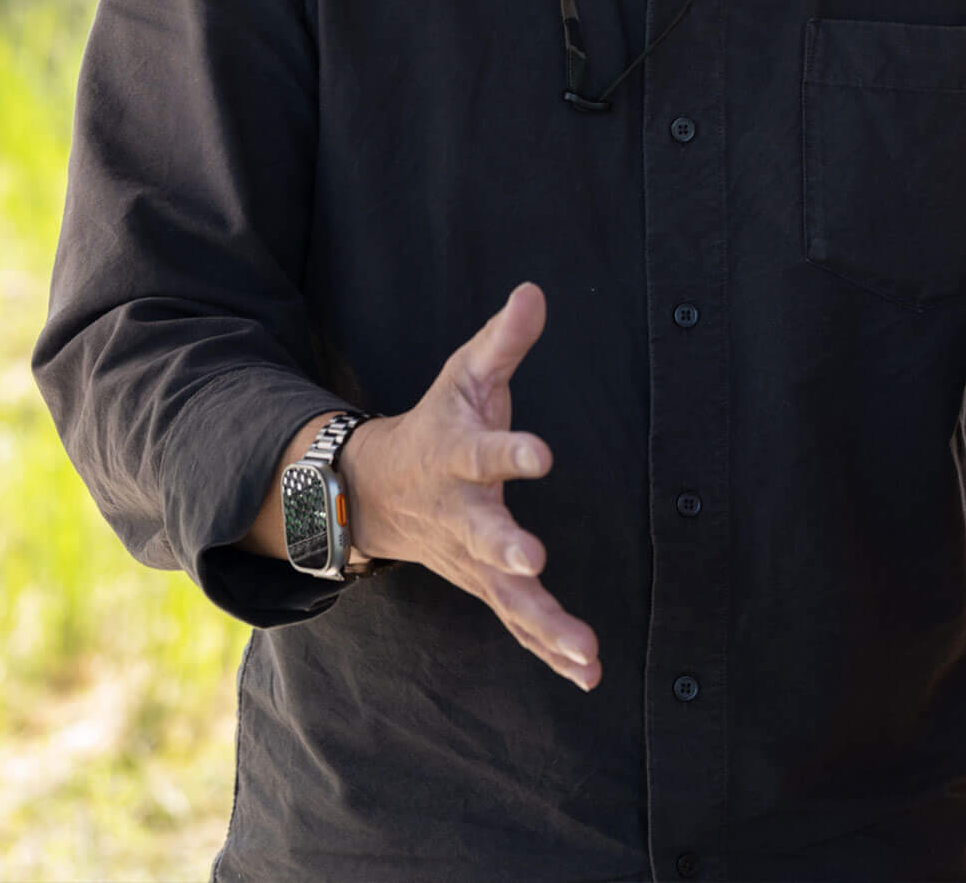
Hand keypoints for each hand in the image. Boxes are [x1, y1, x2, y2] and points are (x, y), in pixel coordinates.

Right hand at [341, 281, 600, 692]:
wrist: (377, 489)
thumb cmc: (438, 423)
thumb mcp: (464, 375)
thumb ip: (503, 340)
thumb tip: (534, 291)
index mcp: (458, 454)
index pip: (485, 449)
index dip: (512, 451)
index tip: (543, 453)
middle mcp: (462, 512)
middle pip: (484, 533)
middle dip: (507, 548)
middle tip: (533, 560)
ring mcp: (471, 557)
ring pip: (506, 595)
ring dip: (544, 624)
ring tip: (586, 651)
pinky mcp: (484, 585)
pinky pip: (517, 622)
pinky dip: (549, 650)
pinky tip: (588, 673)